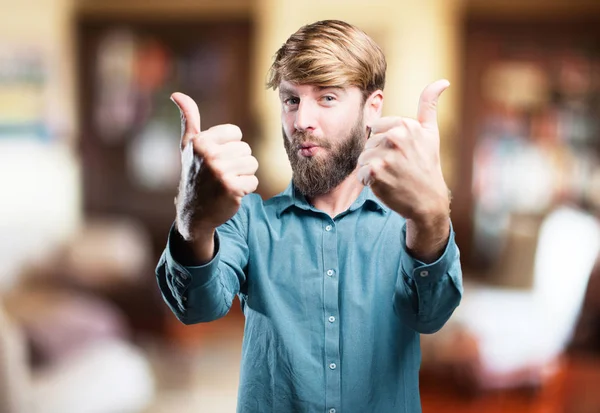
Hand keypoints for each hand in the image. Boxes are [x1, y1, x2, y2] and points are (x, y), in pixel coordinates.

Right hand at [172, 92, 258, 240]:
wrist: (193, 213)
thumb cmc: (194, 174)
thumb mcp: (189, 146)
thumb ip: (189, 120)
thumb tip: (177, 94)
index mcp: (200, 141)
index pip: (236, 133)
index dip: (229, 146)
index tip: (214, 159)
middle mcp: (209, 155)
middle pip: (246, 150)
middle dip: (237, 163)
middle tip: (219, 175)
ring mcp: (220, 173)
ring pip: (252, 164)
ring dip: (242, 175)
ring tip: (225, 183)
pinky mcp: (232, 189)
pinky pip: (253, 181)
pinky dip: (245, 189)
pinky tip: (230, 194)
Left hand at [357, 79, 450, 223]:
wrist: (428, 200)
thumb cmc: (428, 164)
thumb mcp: (431, 132)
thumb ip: (429, 105)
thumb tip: (443, 81)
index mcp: (406, 125)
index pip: (376, 128)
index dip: (385, 143)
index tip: (402, 154)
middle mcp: (396, 137)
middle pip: (368, 143)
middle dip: (378, 156)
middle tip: (397, 167)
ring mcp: (385, 155)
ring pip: (362, 158)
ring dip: (372, 169)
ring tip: (391, 176)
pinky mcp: (376, 172)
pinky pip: (360, 173)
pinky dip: (368, 181)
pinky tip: (385, 184)